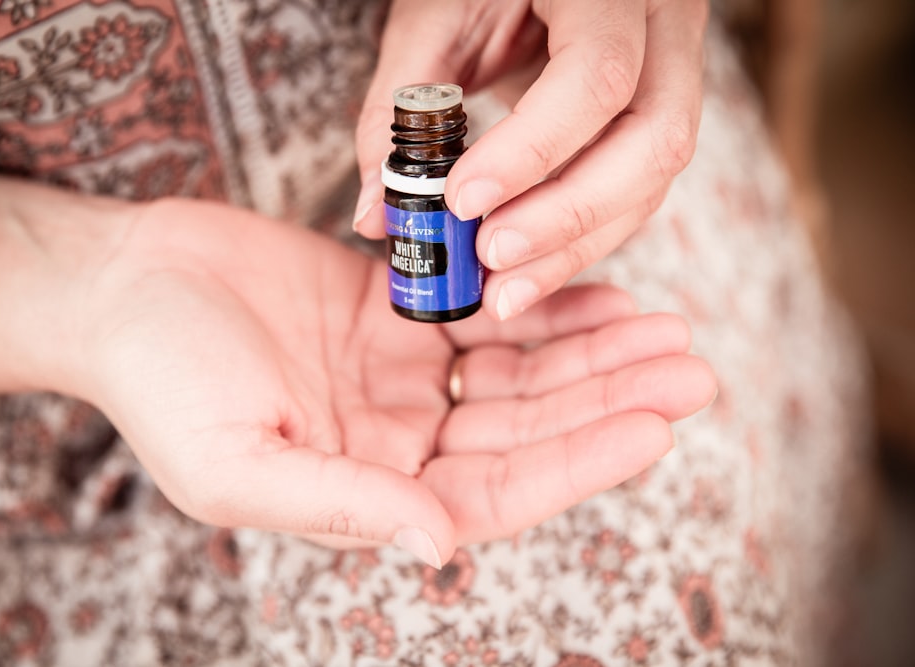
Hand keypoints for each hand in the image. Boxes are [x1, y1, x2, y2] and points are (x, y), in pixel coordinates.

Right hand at [66, 197, 714, 564]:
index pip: (497, 492)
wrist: (124, 287)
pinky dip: (540, 301)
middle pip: (527, 426)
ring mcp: (400, 374)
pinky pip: (485, 309)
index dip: (578, 463)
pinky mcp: (395, 310)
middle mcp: (397, 439)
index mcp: (369, 492)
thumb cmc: (161, 386)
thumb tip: (440, 546)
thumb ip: (340, 506)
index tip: (653, 426)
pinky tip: (597, 288)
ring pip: (519, 367)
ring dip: (591, 348)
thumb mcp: (237, 466)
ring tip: (665, 325)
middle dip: (608, 399)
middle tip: (689, 368)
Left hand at [353, 0, 707, 319]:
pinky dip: (585, 235)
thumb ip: (399, 111)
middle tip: (491, 259)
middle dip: (568, 215)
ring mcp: (675, 68)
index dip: (532, 150)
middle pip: (654, 139)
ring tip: (505, 291)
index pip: (595, 76)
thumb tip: (376, 218)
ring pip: (655, 175)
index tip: (461, 202)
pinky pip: (640, 187)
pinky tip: (531, 268)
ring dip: (578, 244)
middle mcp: (662, 25)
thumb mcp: (432, 20)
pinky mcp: (662, 111)